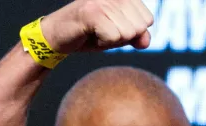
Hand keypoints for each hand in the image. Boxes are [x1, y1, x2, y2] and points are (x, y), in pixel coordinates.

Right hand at [39, 0, 153, 53]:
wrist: (58, 35)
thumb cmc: (90, 33)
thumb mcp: (119, 35)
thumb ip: (137, 36)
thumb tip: (146, 41)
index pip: (148, 20)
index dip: (132, 31)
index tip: (112, 26)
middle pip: (139, 27)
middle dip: (123, 36)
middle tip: (103, 30)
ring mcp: (102, 1)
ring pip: (128, 33)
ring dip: (112, 39)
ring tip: (96, 31)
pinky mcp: (92, 12)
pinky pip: (114, 37)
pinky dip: (104, 42)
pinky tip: (91, 34)